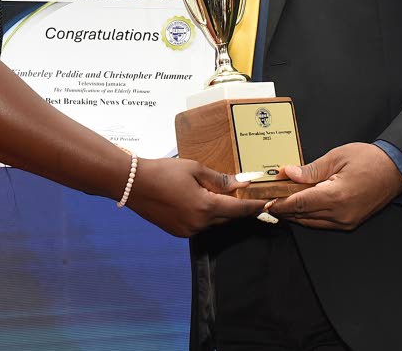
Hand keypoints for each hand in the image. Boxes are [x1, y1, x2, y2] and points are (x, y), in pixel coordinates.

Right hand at [126, 158, 266, 236]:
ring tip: (219, 194)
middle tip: (246, 195)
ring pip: (214, 222)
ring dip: (220, 211)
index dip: (255, 206)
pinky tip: (200, 201)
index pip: (239, 209)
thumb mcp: (194, 169)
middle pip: (228, 217)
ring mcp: (188, 231)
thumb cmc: (163, 171)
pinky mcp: (178, 232)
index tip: (268, 203)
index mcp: (205, 207)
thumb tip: (240, 184)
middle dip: (238, 207)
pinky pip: (200, 225)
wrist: (132, 183)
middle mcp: (199, 223)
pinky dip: (205, 215)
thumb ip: (220, 179)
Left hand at [265, 142, 401, 230]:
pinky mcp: (349, 223)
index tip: (267, 201)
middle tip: (268, 201)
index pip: (299, 203)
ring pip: (311, 222)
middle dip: (284, 209)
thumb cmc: (369, 160)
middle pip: (303, 215)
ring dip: (294, 214)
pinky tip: (300, 207)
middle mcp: (340, 213)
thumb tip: (288, 174)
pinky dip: (308, 216)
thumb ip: (310, 170)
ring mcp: (346, 221)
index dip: (280, 203)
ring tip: (280, 203)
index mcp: (336, 196)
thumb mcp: (336, 157)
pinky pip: (322, 223)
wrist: (395, 170)